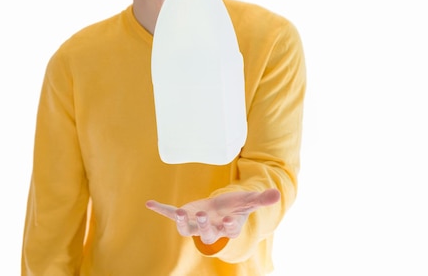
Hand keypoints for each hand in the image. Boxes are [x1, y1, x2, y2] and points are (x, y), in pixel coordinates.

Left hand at [145, 189, 279, 244]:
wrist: (220, 213)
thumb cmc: (235, 208)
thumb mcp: (249, 202)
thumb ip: (261, 199)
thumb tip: (278, 193)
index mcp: (227, 227)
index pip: (229, 230)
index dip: (229, 226)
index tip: (229, 221)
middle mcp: (210, 229)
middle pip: (206, 233)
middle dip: (204, 225)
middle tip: (203, 216)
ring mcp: (196, 223)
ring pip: (188, 229)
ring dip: (183, 223)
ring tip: (181, 214)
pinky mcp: (185, 215)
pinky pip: (171, 214)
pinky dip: (162, 209)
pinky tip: (150, 203)